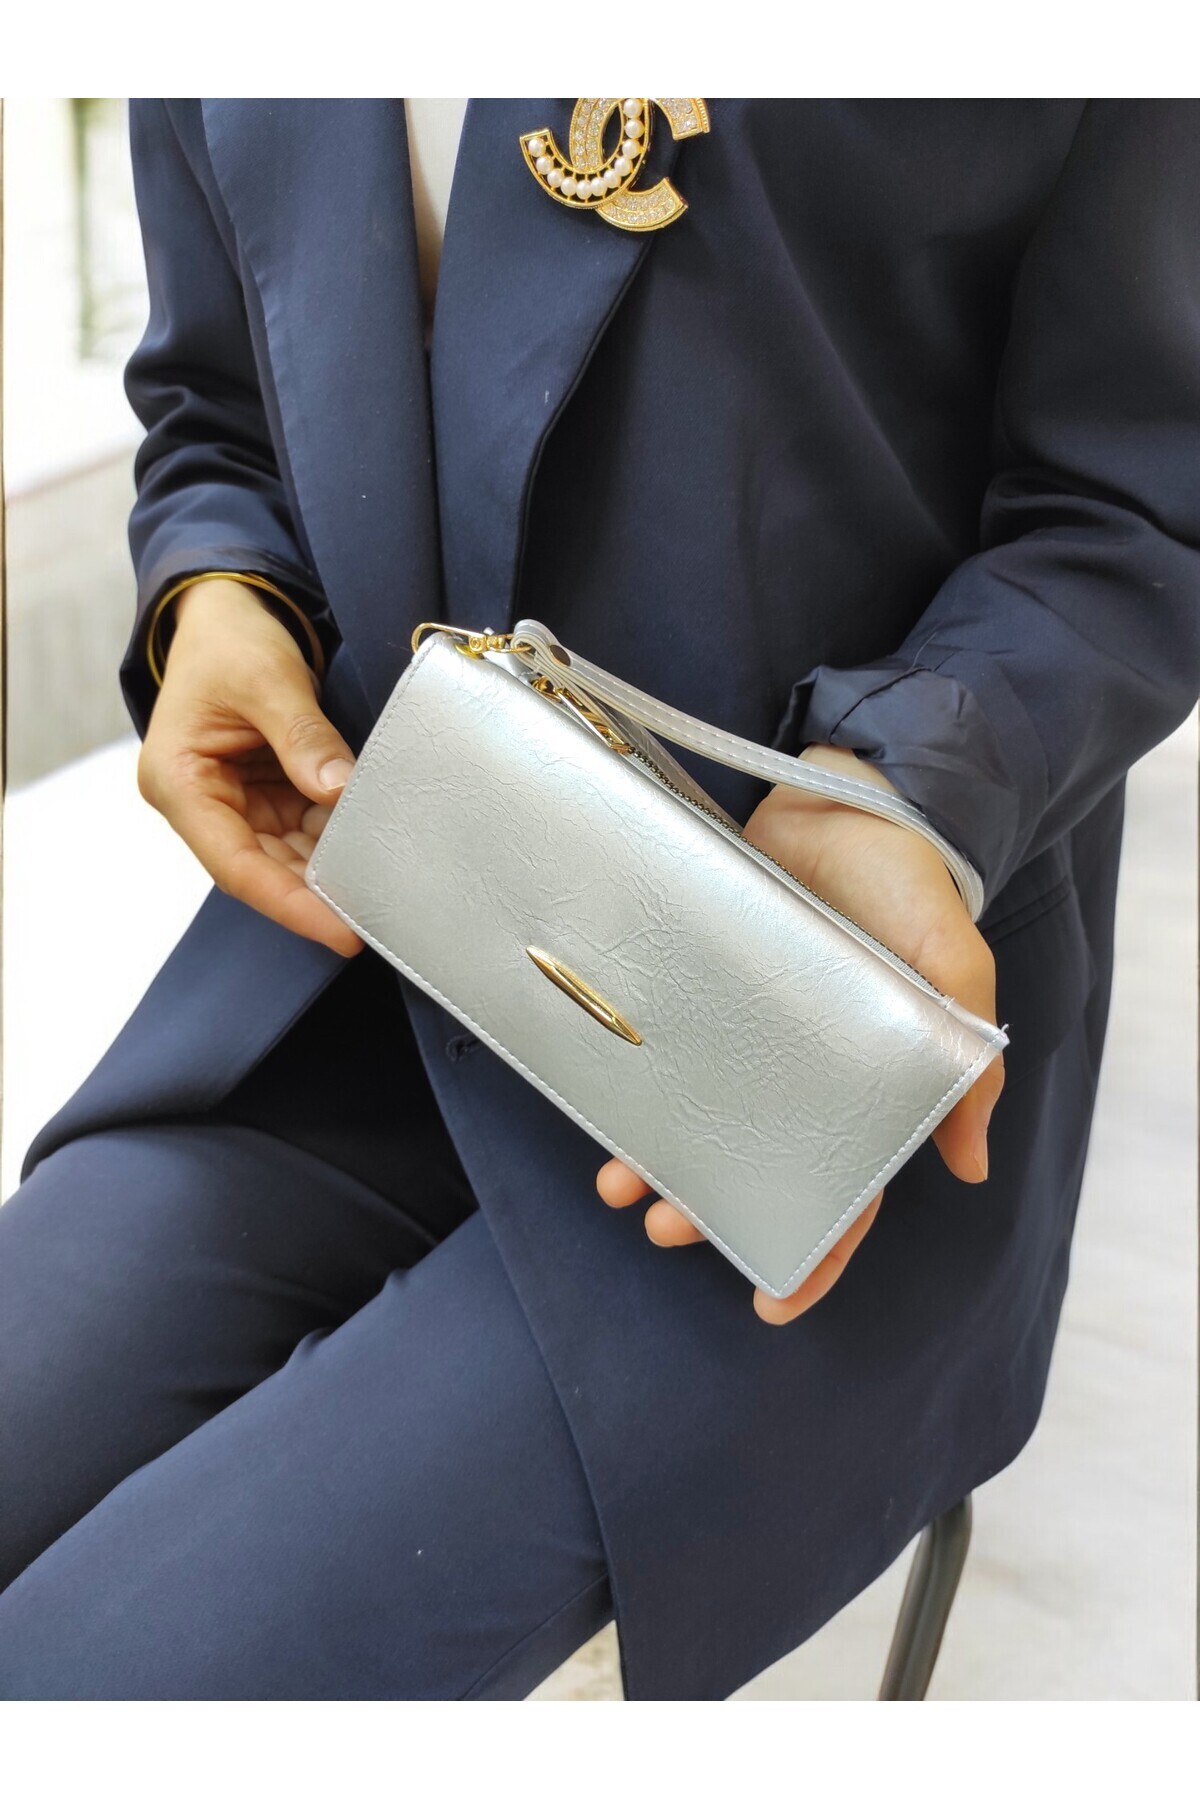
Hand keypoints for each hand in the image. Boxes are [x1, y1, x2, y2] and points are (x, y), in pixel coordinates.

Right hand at [136, 578, 362, 955]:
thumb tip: (339, 789)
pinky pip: (301, 830)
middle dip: (316, 894)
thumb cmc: (230, 639)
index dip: (288, 903)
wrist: (229, 609)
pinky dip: (336, 840)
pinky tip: (374, 850)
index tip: (339, 932)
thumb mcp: (267, 678)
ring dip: (331, 868)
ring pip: (285, 855)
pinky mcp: (262, 794)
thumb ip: (302, 735)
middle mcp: (201, 802)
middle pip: (261, 869)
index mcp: (178, 781)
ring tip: (383, 891)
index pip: (235, 864)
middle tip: (376, 922)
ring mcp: (233, 801)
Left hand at [595, 745, 1003, 1324]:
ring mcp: (744, 1032)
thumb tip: (968, 1167)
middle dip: (710, 1212)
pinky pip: (664, 1051)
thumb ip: (968, 1063)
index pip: (846, 1189)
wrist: (841, 795)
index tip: (774, 1305)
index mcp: (866, 1081)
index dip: (816, 1254)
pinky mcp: (699, 988)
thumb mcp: (954, 966)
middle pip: (754, 1165)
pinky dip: (635, 1086)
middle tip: (665, 1229)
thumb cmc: (909, 884)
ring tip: (618, 1186)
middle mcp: (800, 1069)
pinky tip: (602, 1106)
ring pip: (699, 1119)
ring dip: (659, 1161)